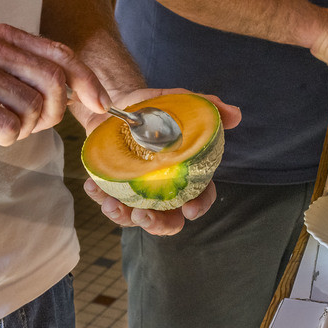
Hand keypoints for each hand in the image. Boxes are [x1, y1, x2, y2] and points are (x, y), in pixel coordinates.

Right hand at [0, 24, 111, 145]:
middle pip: (53, 83)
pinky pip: (8, 127)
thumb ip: (27, 69)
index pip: (62, 55)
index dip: (88, 81)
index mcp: (5, 36)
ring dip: (24, 128)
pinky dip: (4, 137)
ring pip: (32, 110)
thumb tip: (78, 91)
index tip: (100, 104)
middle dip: (54, 112)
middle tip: (36, 124)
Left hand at [79, 87, 240, 235]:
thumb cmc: (156, 108)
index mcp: (187, 174)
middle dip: (158, 225)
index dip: (199, 206)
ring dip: (123, 218)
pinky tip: (92, 187)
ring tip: (111, 206)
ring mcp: (139, 193)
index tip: (190, 210)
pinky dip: (100, 198)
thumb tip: (235, 115)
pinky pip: (109, 201)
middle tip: (144, 217)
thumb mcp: (179, 102)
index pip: (201, 196)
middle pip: (169, 221)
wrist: (120, 103)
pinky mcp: (115, 189)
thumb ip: (207, 108)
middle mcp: (165, 190)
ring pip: (135, 218)